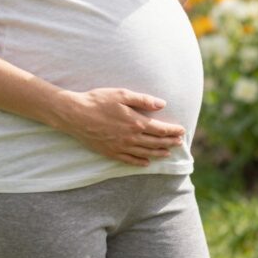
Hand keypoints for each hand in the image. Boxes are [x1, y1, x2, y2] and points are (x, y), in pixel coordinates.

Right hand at [57, 88, 185, 165]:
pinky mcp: (110, 152)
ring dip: (158, 153)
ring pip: (144, 153)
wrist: (75, 115)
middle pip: (155, 142)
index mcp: (135, 122)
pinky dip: (139, 162)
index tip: (182, 131)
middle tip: (179, 143)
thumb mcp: (122, 94)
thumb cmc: (98, 101)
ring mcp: (120, 147)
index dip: (172, 131)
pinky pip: (129, 160)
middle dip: (169, 142)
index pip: (160, 129)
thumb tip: (162, 104)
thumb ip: (143, 100)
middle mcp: (130, 138)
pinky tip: (146, 162)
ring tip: (167, 153)